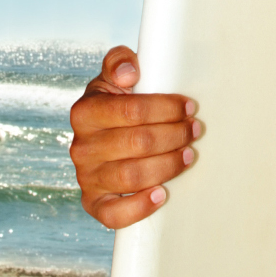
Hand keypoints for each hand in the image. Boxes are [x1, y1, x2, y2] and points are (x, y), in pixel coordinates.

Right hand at [68, 46, 203, 229]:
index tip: (188, 107)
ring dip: (168, 165)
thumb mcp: (115, 77)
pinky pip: (113, 215)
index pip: (130, 111)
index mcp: (85, 112)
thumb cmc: (118, 105)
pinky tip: (162, 194)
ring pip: (132, 176)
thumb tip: (129, 73)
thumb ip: (118, 61)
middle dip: (174, 135)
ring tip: (189, 155)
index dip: (165, 109)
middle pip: (137, 143)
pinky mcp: (95, 203)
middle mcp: (81, 147)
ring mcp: (87, 177)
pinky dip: (140, 207)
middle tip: (194, 130)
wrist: (107, 136)